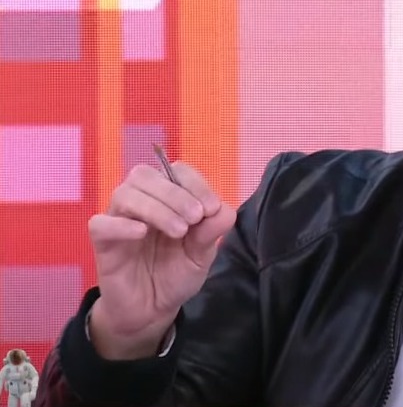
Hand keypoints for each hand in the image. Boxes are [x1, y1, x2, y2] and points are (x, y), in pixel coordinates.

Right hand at [87, 162, 235, 358]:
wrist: (152, 309)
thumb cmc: (176, 274)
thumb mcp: (202, 254)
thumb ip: (212, 231)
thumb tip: (223, 209)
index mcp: (167, 199)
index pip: (175, 171)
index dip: (195, 183)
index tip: (211, 208)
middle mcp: (141, 203)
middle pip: (146, 175)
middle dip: (175, 193)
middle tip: (195, 217)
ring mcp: (119, 220)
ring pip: (125, 194)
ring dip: (155, 207)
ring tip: (178, 231)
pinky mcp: (102, 243)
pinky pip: (101, 224)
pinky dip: (121, 225)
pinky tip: (141, 234)